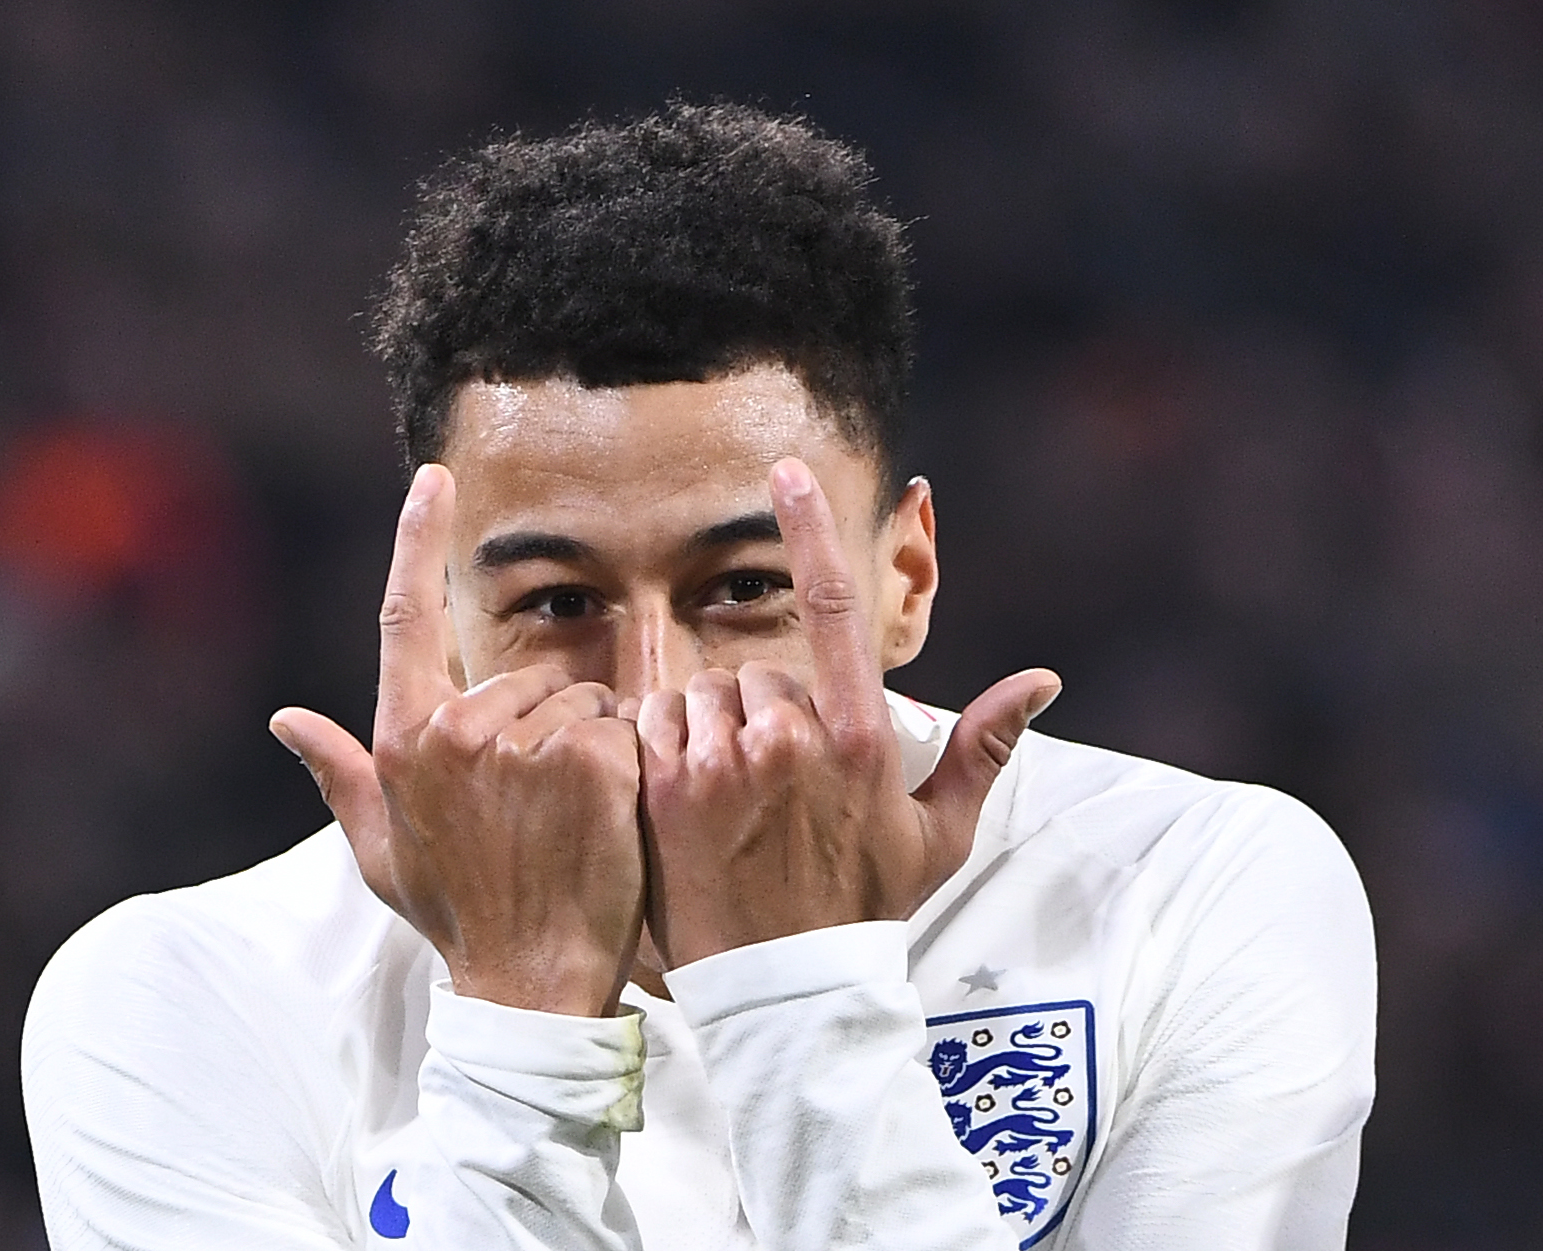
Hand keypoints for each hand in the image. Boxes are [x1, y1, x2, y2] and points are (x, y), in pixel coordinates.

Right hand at [269, 465, 646, 1016]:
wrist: (528, 981)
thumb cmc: (455, 914)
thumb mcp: (382, 849)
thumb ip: (338, 773)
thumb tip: (284, 717)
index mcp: (402, 740)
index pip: (406, 617)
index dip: (418, 539)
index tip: (435, 479)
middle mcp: (452, 730)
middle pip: (523, 679)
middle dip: (543, 726)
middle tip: (538, 810)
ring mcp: (521, 743)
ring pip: (577, 702)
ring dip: (587, 748)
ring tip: (569, 823)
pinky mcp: (588, 757)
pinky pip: (620, 727)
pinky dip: (627, 763)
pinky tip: (608, 819)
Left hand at [636, 458, 1059, 967]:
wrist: (787, 986)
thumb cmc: (865, 908)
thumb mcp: (936, 835)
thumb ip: (983, 748)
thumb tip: (1043, 678)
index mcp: (860, 736)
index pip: (833, 608)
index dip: (811, 530)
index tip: (785, 471)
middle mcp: (791, 737)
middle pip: (759, 670)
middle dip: (761, 710)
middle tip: (771, 783)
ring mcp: (724, 761)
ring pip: (704, 692)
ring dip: (712, 726)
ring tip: (730, 797)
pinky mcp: (667, 787)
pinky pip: (656, 721)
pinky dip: (666, 743)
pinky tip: (687, 795)